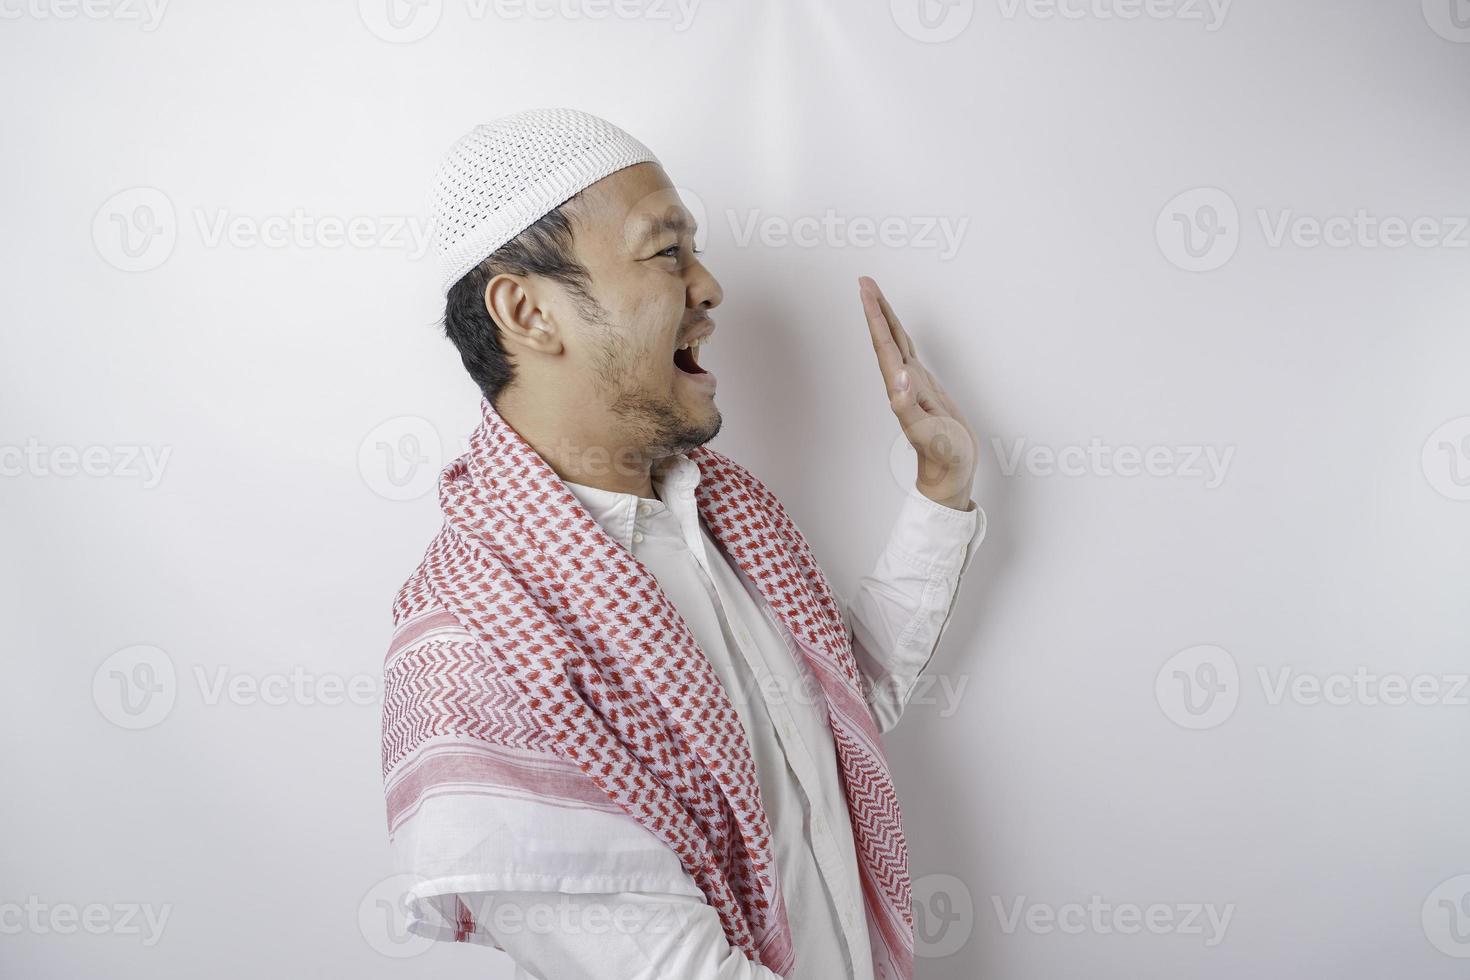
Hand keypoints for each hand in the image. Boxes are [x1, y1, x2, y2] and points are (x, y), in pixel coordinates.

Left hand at [859, 276, 977, 511]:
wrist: (949, 473)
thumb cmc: (941, 456)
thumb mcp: (926, 432)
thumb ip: (909, 407)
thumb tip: (899, 377)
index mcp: (900, 387)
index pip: (884, 345)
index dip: (874, 316)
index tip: (865, 291)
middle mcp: (902, 382)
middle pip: (885, 338)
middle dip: (875, 309)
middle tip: (865, 282)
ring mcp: (913, 384)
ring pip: (897, 343)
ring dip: (886, 320)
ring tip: (876, 297)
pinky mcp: (925, 388)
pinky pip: (910, 354)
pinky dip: (902, 337)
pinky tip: (899, 331)